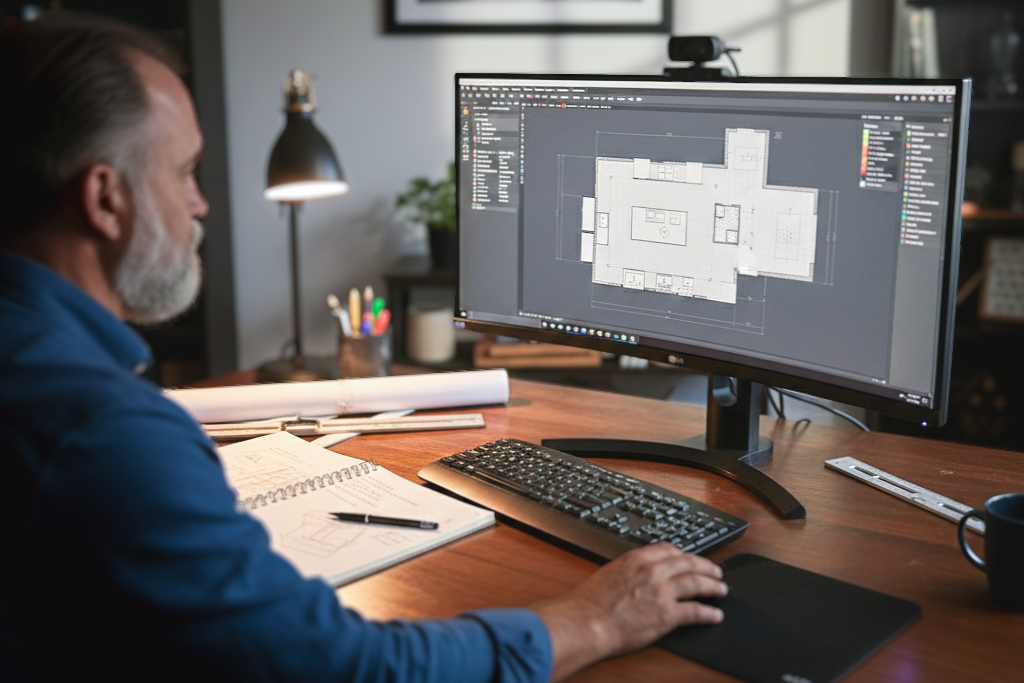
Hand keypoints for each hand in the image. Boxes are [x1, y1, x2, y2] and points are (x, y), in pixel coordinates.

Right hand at [532, 543, 726, 680]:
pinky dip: (709, 613)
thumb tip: (635, 576)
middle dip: (706, 567)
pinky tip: (715, 615)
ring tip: (721, 589)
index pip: (669, 549)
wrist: (585, 623)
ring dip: (713, 586)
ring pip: (697, 583)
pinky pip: (696, 611)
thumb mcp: (608, 574)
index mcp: (636, 559)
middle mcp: (652, 571)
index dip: (684, 554)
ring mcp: (662, 592)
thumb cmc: (588, 604)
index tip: (690, 558)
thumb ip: (628, 572)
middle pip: (688, 563)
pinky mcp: (667, 615)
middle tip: (716, 572)